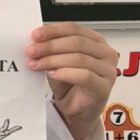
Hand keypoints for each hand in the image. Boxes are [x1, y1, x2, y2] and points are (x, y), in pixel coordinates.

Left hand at [26, 23, 117, 139]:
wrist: (75, 110)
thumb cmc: (69, 83)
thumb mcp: (57, 60)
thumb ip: (51, 48)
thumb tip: (35, 40)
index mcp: (96, 41)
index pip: (74, 29)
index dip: (53, 31)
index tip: (34, 35)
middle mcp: (106, 53)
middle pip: (77, 42)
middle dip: (50, 46)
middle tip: (31, 51)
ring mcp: (108, 71)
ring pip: (79, 58)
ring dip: (53, 60)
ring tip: (36, 64)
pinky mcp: (104, 87)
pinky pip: (84, 76)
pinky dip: (65, 73)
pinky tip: (51, 74)